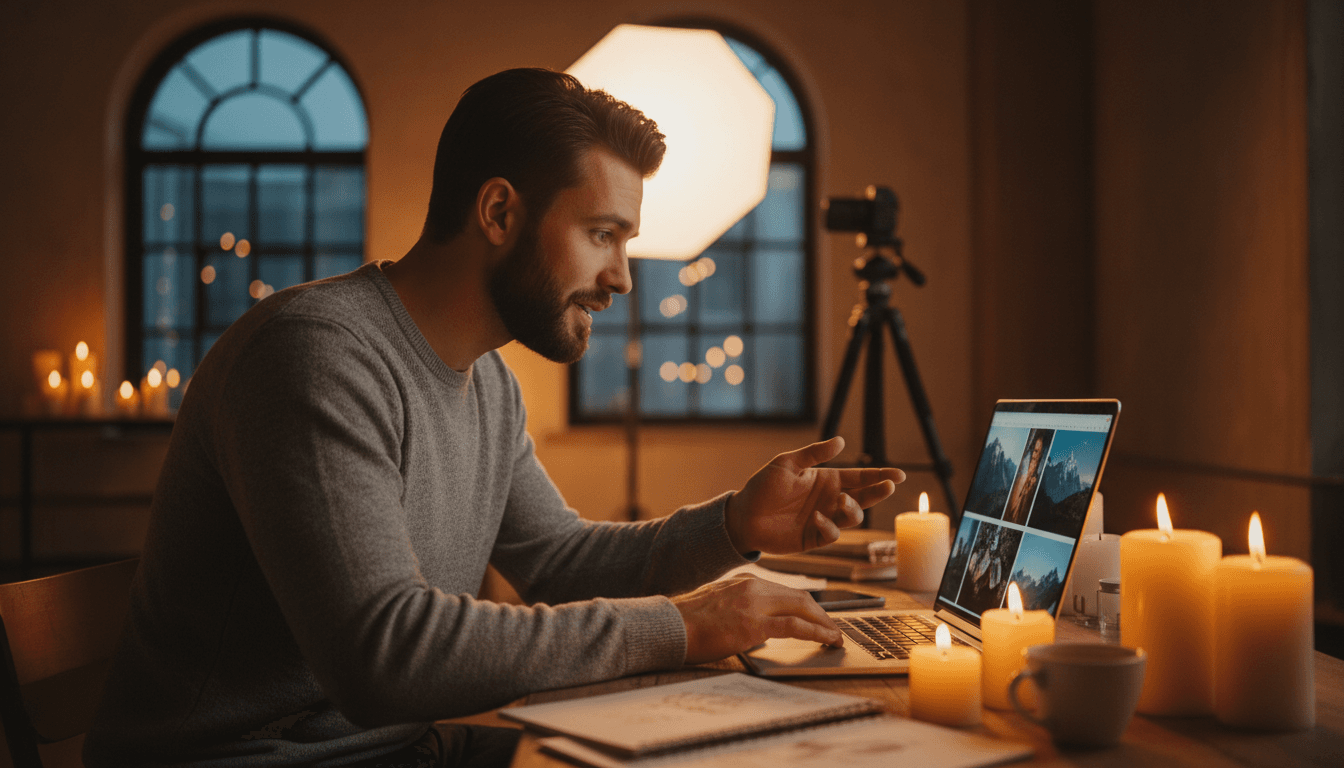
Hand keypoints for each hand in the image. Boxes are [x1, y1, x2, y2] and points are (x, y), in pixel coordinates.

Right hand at [671, 576, 841, 663]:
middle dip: (821, 613)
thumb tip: (755, 624)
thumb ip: (739, 606)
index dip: (806, 605)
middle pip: (800, 596)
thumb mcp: (718, 604)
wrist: (668, 626)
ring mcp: (754, 603)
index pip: (785, 591)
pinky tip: (826, 639)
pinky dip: (816, 632)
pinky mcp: (754, 624)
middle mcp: (753, 586)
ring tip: (834, 637)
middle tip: (832, 628)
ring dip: (823, 623)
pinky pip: (795, 626)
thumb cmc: (687, 621)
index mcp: (744, 580)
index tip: (816, 617)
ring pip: (803, 607)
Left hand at [725, 437, 904, 554]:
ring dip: (853, 508)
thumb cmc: (762, 487)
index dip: (880, 475)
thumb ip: (813, 454)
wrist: (742, 516)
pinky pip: (831, 534)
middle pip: (863, 497)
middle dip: (878, 491)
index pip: (860, 477)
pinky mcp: (814, 538)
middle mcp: (829, 500)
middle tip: (887, 485)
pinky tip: (815, 517)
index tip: (899, 474)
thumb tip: (840, 441)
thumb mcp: (786, 463)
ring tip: (840, 499)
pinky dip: (828, 526)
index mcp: (826, 480)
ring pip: (852, 516)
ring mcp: (823, 520)